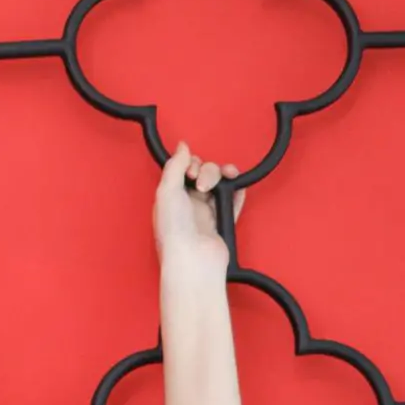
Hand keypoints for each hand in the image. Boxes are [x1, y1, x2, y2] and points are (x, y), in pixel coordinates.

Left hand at [153, 139, 243, 271]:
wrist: (193, 259)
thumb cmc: (174, 230)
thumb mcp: (166, 191)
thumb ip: (175, 165)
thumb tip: (182, 145)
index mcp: (171, 196)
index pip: (184, 169)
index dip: (191, 163)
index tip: (191, 171)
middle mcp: (188, 203)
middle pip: (204, 173)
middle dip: (207, 171)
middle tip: (202, 183)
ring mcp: (206, 213)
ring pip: (220, 184)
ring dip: (224, 176)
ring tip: (223, 182)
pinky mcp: (223, 222)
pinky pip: (234, 201)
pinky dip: (238, 192)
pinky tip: (238, 187)